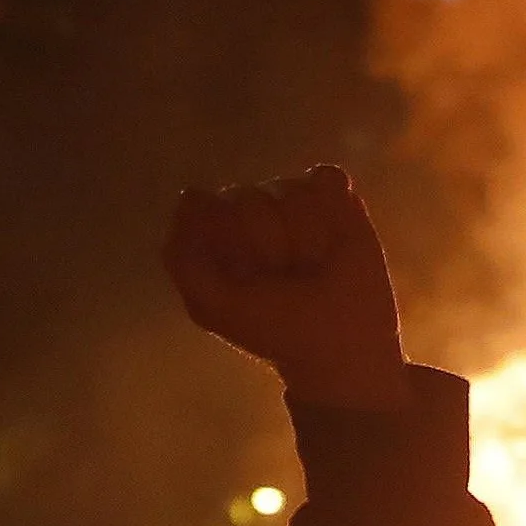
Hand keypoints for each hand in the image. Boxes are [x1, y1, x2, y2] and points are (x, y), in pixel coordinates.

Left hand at [165, 166, 410, 411]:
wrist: (339, 344)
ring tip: (313, 268)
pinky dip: (334, 212)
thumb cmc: (275, 327)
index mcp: (217, 230)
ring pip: (289, 192)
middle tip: (284, 279)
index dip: (226, 241)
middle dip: (269, 244)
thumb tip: (190, 195)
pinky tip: (336, 243)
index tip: (244, 277)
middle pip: (248, 200)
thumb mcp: (213, 306)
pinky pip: (326, 180)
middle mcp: (253, 209)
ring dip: (305, 236)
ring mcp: (295, 199)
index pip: (207, 207)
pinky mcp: (337, 196)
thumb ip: (185, 258)